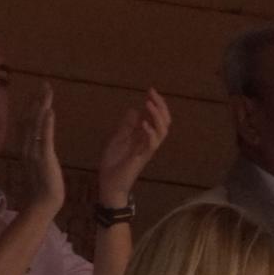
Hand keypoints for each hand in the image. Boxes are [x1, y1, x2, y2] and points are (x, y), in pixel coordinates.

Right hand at [20, 82, 64, 216]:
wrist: (43, 205)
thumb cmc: (42, 189)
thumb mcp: (38, 166)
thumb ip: (37, 152)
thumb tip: (37, 142)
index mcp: (26, 149)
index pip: (28, 123)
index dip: (32, 106)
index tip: (38, 93)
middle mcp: (27, 148)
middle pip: (30, 119)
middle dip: (37, 100)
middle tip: (44, 84)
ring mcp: (34, 152)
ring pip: (36, 125)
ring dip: (41, 107)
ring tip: (46, 92)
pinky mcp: (44, 159)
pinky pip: (44, 138)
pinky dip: (46, 124)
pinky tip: (49, 111)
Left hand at [95, 88, 170, 207]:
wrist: (109, 184)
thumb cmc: (113, 164)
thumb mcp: (118, 139)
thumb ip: (127, 126)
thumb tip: (135, 110)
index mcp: (143, 136)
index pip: (156, 117)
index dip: (155, 103)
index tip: (150, 90)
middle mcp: (148, 142)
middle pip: (164, 122)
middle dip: (160, 106)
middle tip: (152, 93)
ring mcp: (146, 150)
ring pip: (162, 131)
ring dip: (157, 116)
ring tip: (149, 104)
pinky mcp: (141, 158)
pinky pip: (152, 145)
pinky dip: (150, 132)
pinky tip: (144, 123)